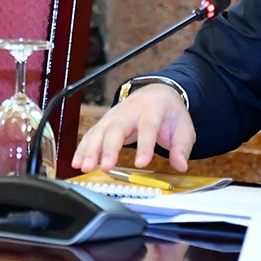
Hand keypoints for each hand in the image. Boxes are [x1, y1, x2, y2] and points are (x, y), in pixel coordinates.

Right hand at [71, 84, 196, 173]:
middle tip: (105, 167)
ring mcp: (114, 115)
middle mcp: (129, 110)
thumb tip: (181, 165)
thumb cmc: (169, 113)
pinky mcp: (105, 122)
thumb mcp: (184, 127)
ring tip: (85, 167)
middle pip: (116, 128)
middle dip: (109, 148)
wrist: (156, 93)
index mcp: (152, 109)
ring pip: (99, 131)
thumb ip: (182, 146)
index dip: (144, 146)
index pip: (147, 127)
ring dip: (90, 150)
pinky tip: (77, 162)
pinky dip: (83, 149)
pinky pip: (91, 135)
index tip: (141, 164)